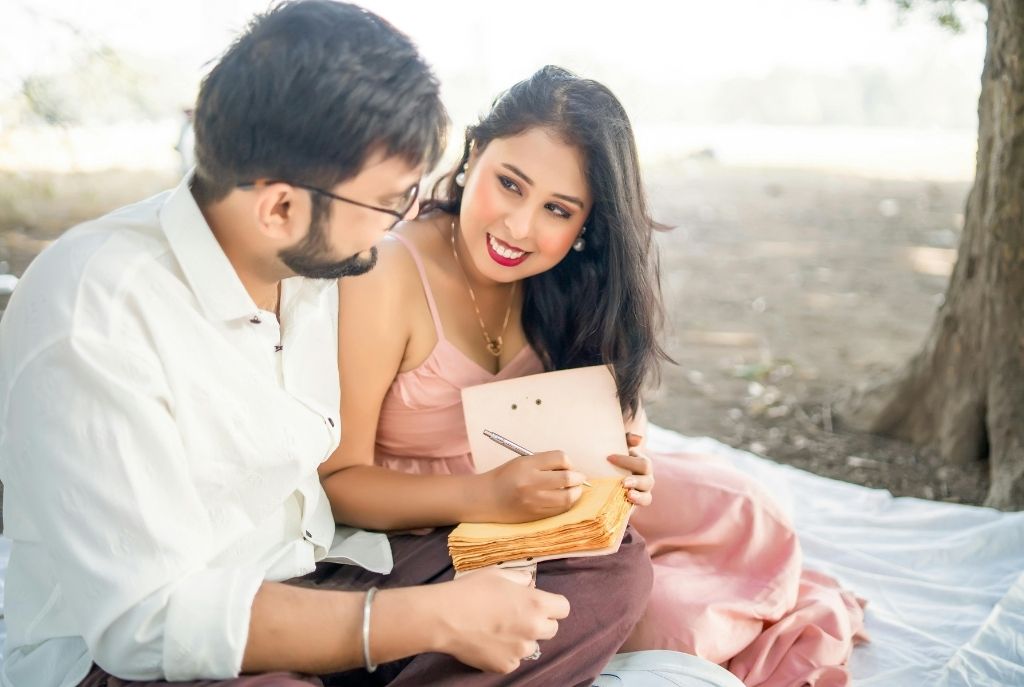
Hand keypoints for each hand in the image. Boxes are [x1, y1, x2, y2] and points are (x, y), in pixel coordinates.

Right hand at [431, 567, 568, 672]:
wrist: (444, 617)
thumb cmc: (470, 590)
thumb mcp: (498, 574)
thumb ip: (520, 579)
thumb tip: (529, 584)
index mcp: (536, 603)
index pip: (564, 608)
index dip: (553, 604)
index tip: (540, 603)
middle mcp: (533, 629)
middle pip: (552, 629)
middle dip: (540, 622)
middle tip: (518, 616)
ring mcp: (520, 651)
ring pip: (531, 645)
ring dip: (522, 639)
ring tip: (498, 629)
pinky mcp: (506, 666)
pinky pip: (513, 660)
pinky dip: (505, 653)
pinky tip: (488, 641)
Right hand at [483, 451, 586, 522]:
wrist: (486, 499)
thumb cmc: (506, 477)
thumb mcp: (523, 462)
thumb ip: (546, 463)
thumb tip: (572, 469)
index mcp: (527, 465)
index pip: (560, 458)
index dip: (568, 462)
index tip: (567, 465)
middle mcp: (531, 483)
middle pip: (567, 478)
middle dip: (578, 478)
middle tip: (579, 478)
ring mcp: (534, 501)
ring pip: (568, 498)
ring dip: (576, 493)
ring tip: (574, 489)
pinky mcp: (536, 516)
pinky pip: (560, 510)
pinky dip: (567, 504)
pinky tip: (564, 499)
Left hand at [607, 433, 653, 506]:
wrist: (606, 479)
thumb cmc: (614, 459)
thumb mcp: (620, 447)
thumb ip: (628, 439)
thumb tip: (638, 439)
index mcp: (643, 465)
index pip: (642, 463)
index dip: (627, 461)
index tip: (609, 458)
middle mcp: (646, 479)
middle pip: (647, 480)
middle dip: (635, 481)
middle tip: (623, 482)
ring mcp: (642, 493)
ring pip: (647, 496)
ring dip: (638, 496)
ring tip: (628, 494)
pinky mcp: (636, 505)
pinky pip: (640, 507)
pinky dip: (636, 504)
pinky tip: (627, 502)